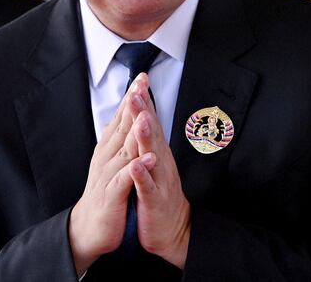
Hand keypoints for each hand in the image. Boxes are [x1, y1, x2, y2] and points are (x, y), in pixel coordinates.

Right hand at [68, 75, 151, 273]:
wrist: (89, 228)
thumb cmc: (105, 193)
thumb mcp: (112, 162)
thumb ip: (117, 141)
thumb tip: (121, 119)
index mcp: (108, 148)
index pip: (121, 117)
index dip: (132, 97)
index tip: (142, 77)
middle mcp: (107, 156)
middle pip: (121, 126)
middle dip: (132, 104)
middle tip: (141, 82)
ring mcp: (109, 174)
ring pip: (124, 148)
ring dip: (134, 130)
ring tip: (144, 112)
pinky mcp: (112, 194)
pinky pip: (126, 178)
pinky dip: (137, 167)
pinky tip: (149, 156)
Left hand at [130, 89, 190, 267]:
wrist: (173, 230)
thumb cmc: (158, 193)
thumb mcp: (153, 162)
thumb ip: (147, 140)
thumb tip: (141, 115)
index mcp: (157, 153)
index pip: (150, 122)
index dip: (145, 101)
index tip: (139, 80)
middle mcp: (161, 162)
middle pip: (152, 133)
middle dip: (144, 112)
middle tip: (137, 91)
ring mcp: (159, 181)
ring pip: (152, 156)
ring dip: (146, 138)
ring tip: (141, 120)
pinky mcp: (155, 201)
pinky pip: (148, 187)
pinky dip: (142, 176)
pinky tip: (136, 165)